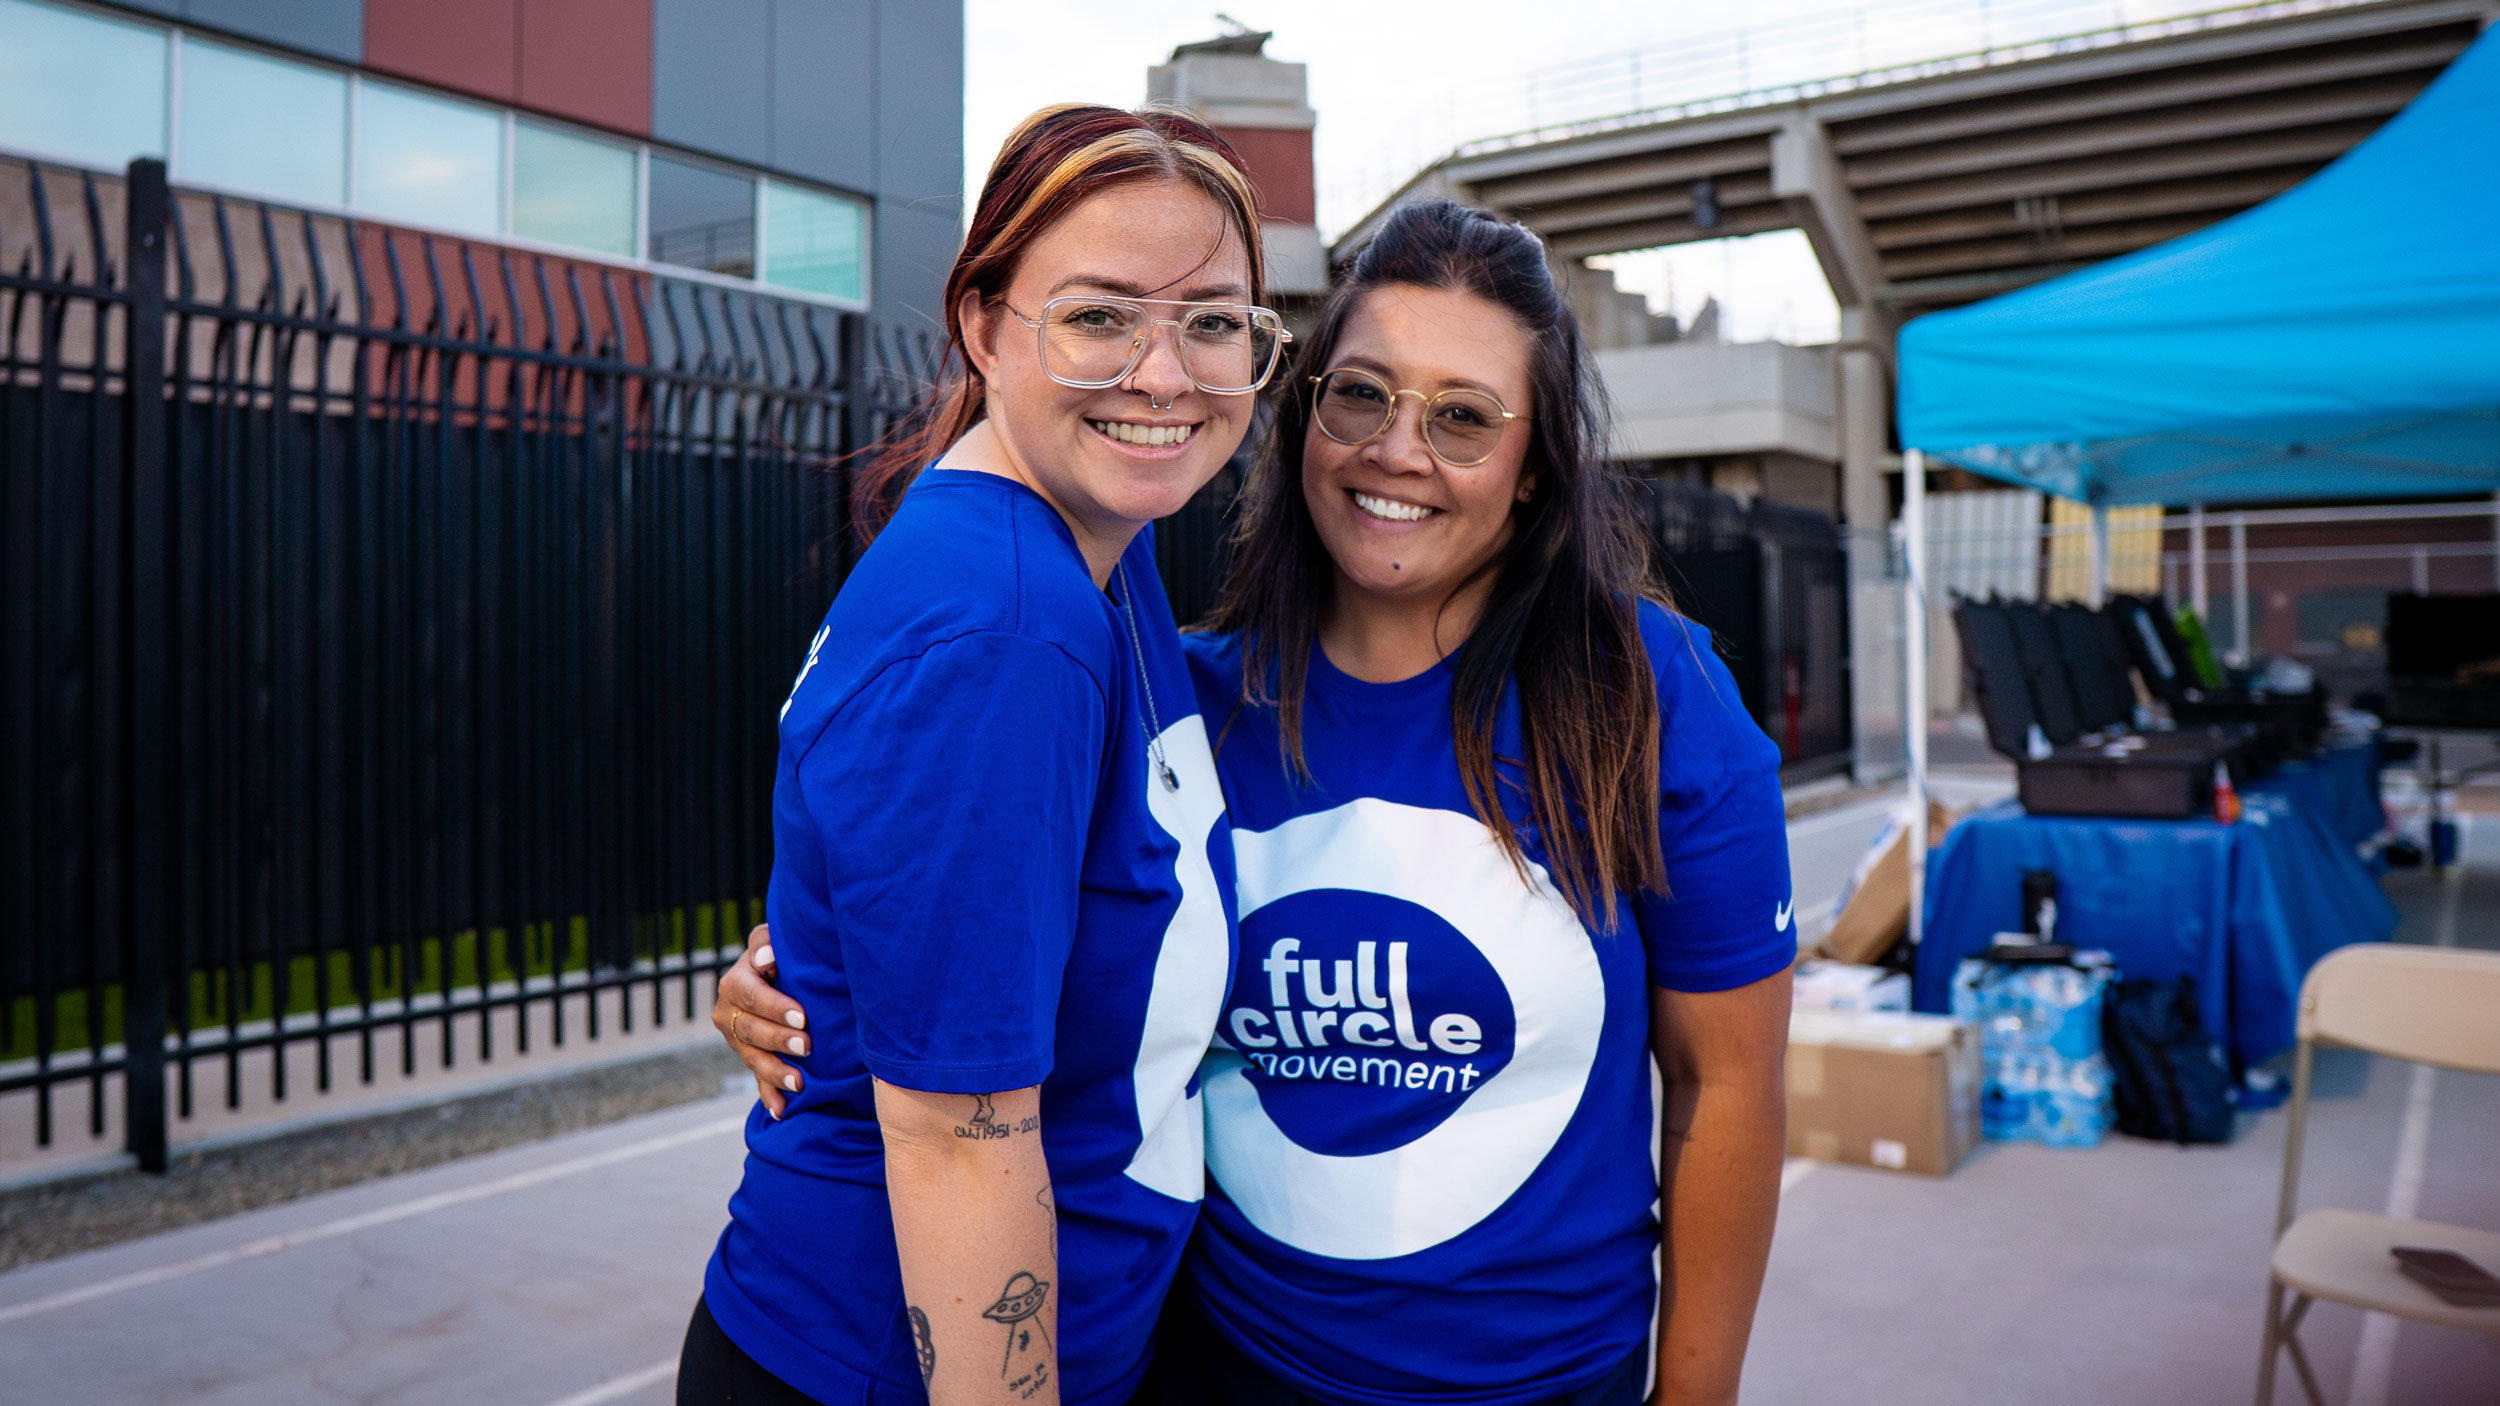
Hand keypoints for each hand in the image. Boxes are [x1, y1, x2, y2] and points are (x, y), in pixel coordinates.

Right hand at [713, 923, 812, 1117]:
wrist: (780, 975)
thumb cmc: (781, 954)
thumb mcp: (772, 940)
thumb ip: (765, 941)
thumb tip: (766, 956)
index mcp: (734, 983)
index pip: (750, 996)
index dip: (774, 1007)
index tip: (802, 1016)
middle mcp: (729, 1014)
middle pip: (750, 1031)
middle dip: (778, 1040)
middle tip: (806, 1046)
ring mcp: (738, 1041)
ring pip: (752, 1059)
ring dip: (775, 1072)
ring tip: (799, 1082)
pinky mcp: (750, 1059)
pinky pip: (757, 1080)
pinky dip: (769, 1096)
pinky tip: (781, 1111)